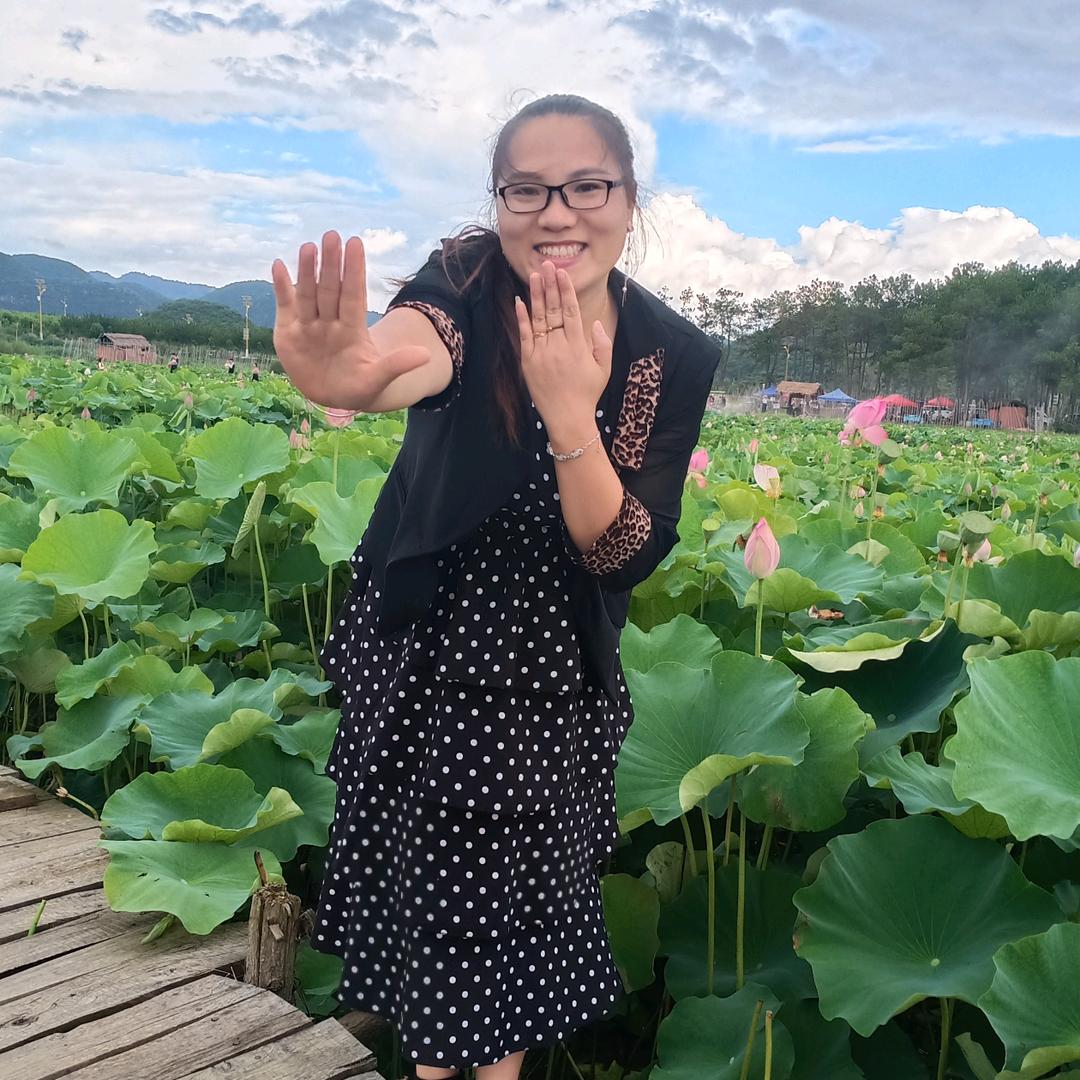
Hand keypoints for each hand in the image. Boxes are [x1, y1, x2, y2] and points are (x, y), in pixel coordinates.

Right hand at [271, 231, 430, 409]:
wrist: (333, 395)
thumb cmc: (359, 387)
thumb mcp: (377, 379)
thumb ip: (397, 365)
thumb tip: (426, 355)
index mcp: (353, 330)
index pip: (354, 295)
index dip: (354, 271)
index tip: (356, 243)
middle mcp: (331, 322)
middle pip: (331, 290)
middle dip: (331, 264)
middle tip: (332, 235)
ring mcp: (309, 325)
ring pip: (308, 294)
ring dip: (307, 271)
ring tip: (309, 247)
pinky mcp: (289, 332)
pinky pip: (285, 305)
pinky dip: (281, 287)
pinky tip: (278, 265)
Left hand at [514, 260, 612, 437]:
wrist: (567, 418)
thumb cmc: (587, 393)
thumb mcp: (604, 369)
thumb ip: (602, 344)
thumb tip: (596, 323)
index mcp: (578, 346)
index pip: (570, 311)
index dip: (565, 290)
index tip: (562, 273)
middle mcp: (558, 346)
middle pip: (553, 310)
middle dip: (550, 285)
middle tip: (547, 264)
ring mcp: (541, 353)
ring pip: (538, 318)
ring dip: (536, 295)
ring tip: (535, 275)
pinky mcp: (528, 362)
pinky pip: (524, 336)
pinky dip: (522, 318)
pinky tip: (520, 301)